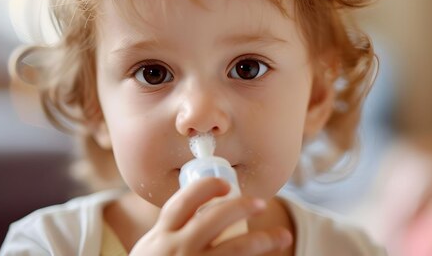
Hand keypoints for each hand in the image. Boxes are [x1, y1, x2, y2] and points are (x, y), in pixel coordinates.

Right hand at [129, 177, 292, 255]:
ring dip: (262, 240)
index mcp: (160, 237)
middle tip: (261, 203)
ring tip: (282, 236)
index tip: (225, 183)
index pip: (183, 203)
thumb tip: (203, 213)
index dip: (205, 187)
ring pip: (234, 249)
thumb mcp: (149, 251)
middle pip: (213, 219)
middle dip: (240, 207)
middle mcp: (176, 251)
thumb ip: (169, 234)